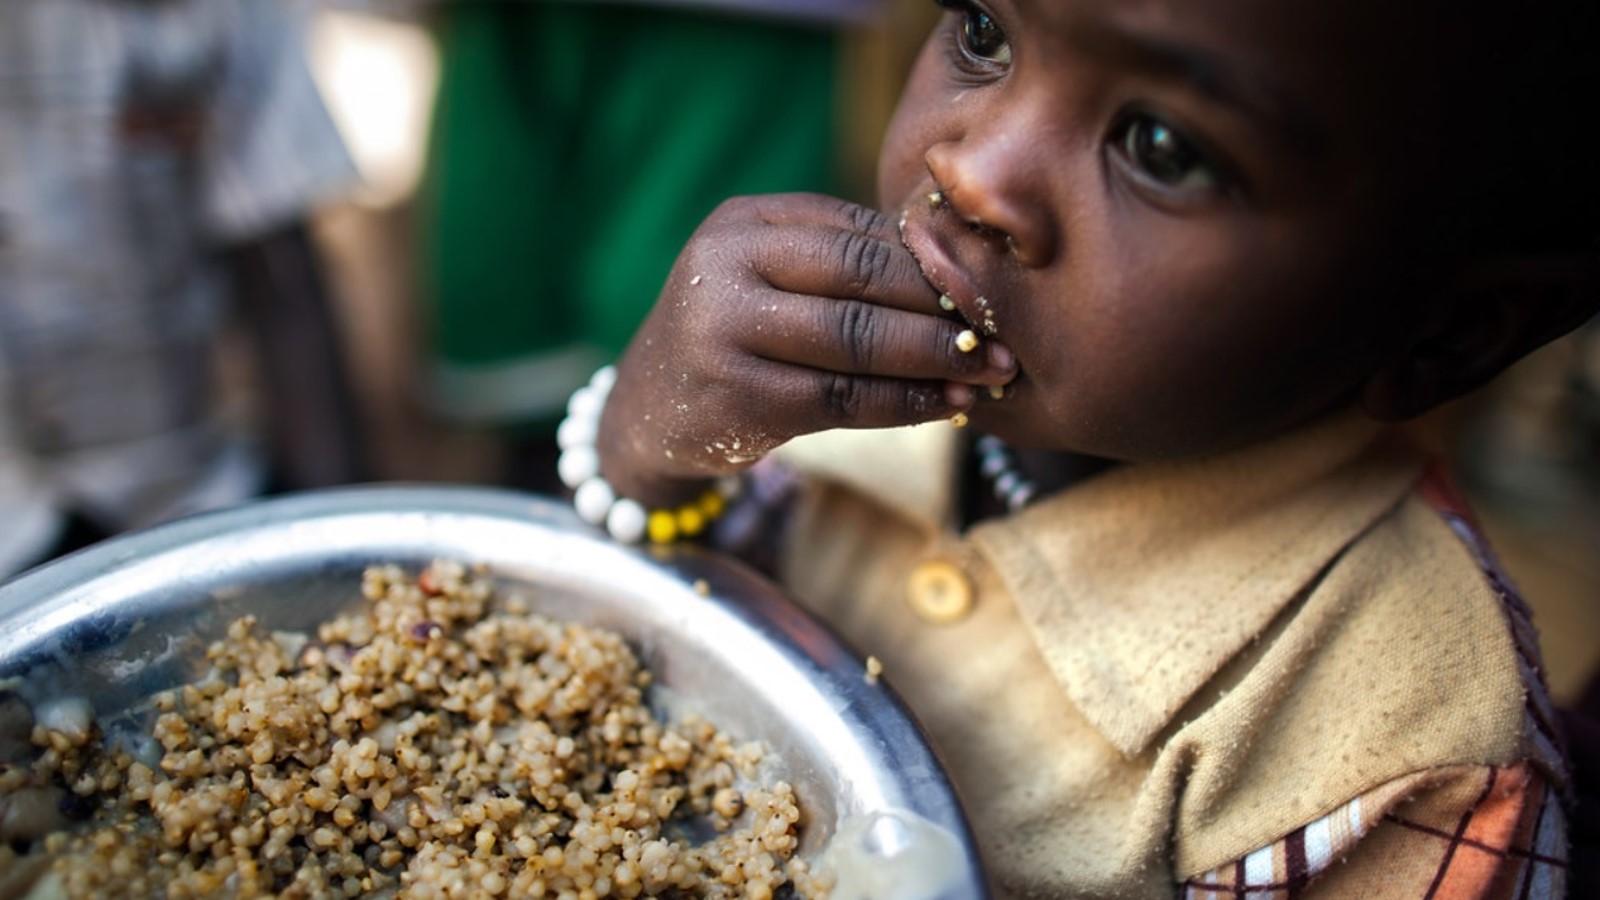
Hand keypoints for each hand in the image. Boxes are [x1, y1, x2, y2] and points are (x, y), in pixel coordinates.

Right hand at [597, 193, 1016, 503]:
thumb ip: (845, 264)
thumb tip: (967, 267)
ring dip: (936, 358)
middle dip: (946, 305)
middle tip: (1007, 330)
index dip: (936, 260)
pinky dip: (905, 404)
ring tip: (992, 371)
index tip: (996, 285)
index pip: (861, 231)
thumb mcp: (771, 278)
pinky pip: (841, 398)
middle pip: (863, 277)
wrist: (646, 412)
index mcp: (747, 221)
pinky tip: (947, 406)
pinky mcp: (734, 396)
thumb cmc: (735, 336)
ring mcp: (724, 330)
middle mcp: (728, 264)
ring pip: (857, 340)